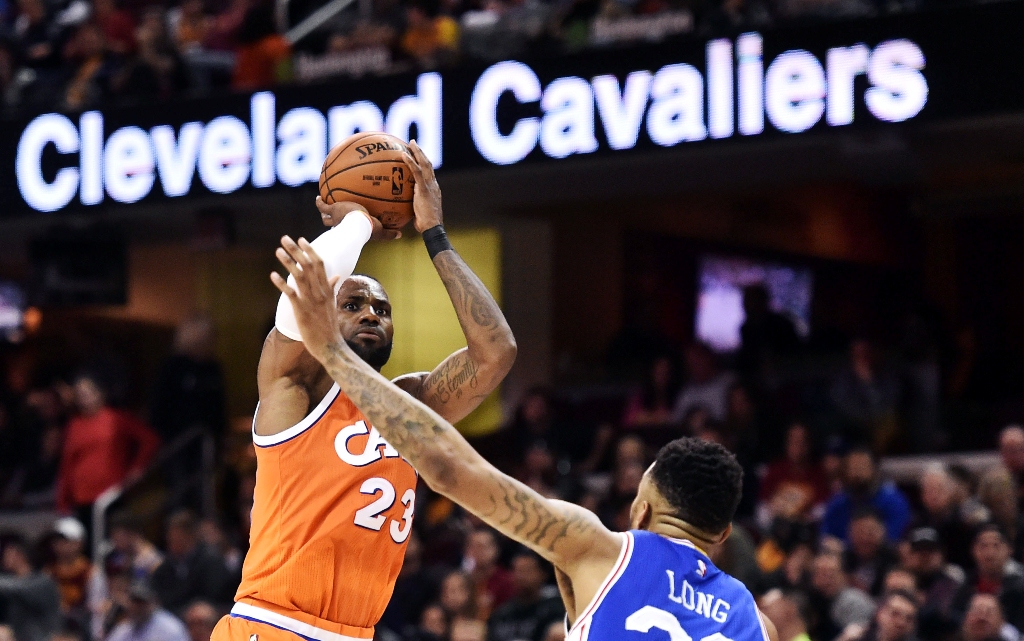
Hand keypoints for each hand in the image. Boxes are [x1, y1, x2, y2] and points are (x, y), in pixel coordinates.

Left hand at [271, 236, 343, 363]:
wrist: (331, 346)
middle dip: (296, 250)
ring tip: (278, 251)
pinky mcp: (302, 310)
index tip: (302, 239)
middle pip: (308, 265)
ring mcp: (311, 301)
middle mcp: (320, 292)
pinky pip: (290, 294)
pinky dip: (282, 283)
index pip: (320, 264)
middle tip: (285, 238)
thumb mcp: (332, 303)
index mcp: (327, 289)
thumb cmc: (330, 326)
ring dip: (288, 262)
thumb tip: (336, 276)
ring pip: (299, 276)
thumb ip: (332, 288)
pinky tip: (273, 275)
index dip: (310, 250)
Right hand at [315, 197, 401, 240]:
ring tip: (321, 201)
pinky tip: (318, 197)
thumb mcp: (380, 232)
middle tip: (328, 215)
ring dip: (323, 209)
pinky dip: (319, 202)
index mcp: (350, 229)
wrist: (360, 224)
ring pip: (325, 215)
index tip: (342, 224)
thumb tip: (401, 234)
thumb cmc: (370, 229)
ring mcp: (335, 217)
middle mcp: (340, 225)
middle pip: (330, 223)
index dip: (343, 227)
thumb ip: (389, 233)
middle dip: (328, 219)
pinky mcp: (333, 209)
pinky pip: (322, 206)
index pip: (347, 229)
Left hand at [402, 140, 442, 232]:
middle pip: (428, 164)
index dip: (423, 162)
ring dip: (417, 152)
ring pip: (424, 164)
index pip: (429, 172)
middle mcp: (433, 185)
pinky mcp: (424, 189)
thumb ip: (412, 208)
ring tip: (410, 143)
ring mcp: (430, 186)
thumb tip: (400, 210)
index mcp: (433, 189)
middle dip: (421, 152)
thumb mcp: (418, 214)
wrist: (432, 228)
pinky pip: (416, 172)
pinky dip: (410, 162)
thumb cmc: (425, 226)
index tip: (417, 155)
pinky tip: (402, 154)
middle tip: (413, 143)